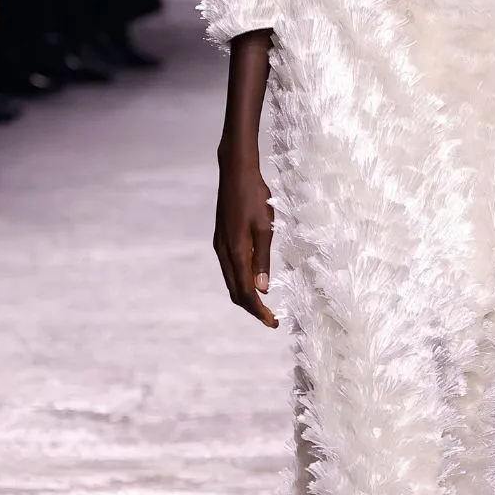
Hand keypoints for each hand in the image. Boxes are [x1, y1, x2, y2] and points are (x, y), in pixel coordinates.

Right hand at [213, 147, 277, 327]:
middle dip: (252, 308)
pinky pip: (230, 269)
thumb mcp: (265, 227)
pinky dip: (241, 282)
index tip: (273, 322)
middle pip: (235, 291)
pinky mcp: (221, 240)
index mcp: (236, 251)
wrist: (235, 172)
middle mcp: (224, 253)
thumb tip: (263, 290)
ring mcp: (220, 246)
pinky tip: (254, 281)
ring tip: (265, 305)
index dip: (259, 310)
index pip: (245, 292)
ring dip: (246, 296)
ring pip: (231, 281)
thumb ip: (263, 259)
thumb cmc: (255, 196)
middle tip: (271, 319)